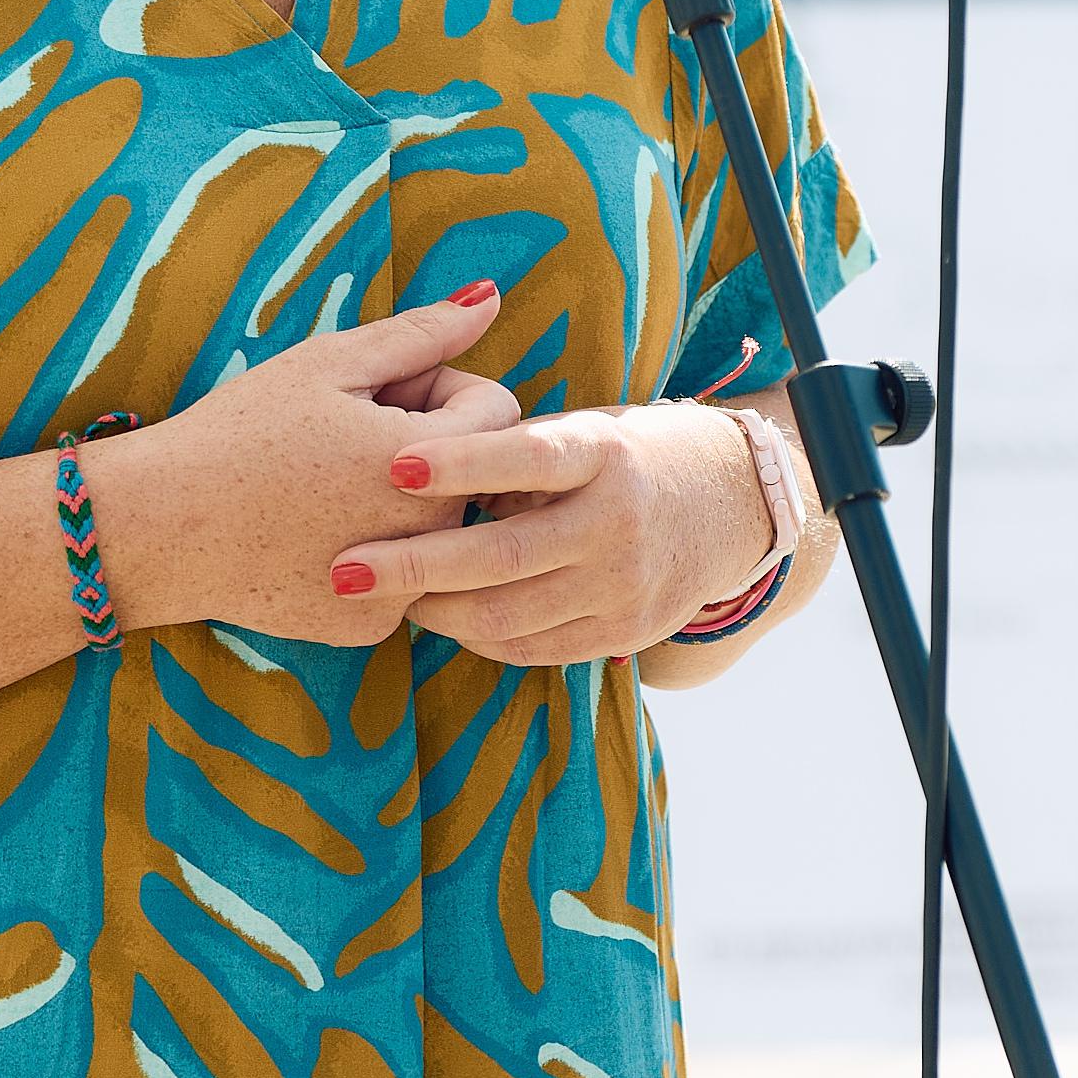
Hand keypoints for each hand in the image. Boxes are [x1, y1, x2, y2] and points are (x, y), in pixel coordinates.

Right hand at [93, 283, 522, 646]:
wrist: (158, 528)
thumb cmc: (238, 433)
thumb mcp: (328, 364)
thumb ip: (422, 333)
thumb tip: (492, 298)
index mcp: (429, 466)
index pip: (496, 410)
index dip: (439, 386)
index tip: (377, 393)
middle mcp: (429, 540)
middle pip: (470, 472)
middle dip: (426, 443)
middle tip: (343, 436)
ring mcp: (400, 593)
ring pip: (437, 528)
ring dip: (404, 500)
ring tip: (325, 482)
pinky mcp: (368, 629)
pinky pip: (401, 577)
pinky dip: (373, 552)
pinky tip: (313, 533)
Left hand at [327, 403, 773, 667]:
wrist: (733, 502)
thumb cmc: (633, 454)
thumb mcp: (589, 430)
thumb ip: (519, 454)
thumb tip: (426, 472)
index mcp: (607, 453)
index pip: (528, 457)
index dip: (462, 462)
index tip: (394, 465)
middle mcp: (619, 522)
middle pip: (502, 555)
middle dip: (414, 565)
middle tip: (343, 569)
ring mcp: (624, 585)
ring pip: (507, 616)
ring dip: (434, 608)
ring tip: (381, 592)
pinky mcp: (623, 632)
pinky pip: (531, 648)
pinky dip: (477, 636)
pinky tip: (440, 615)